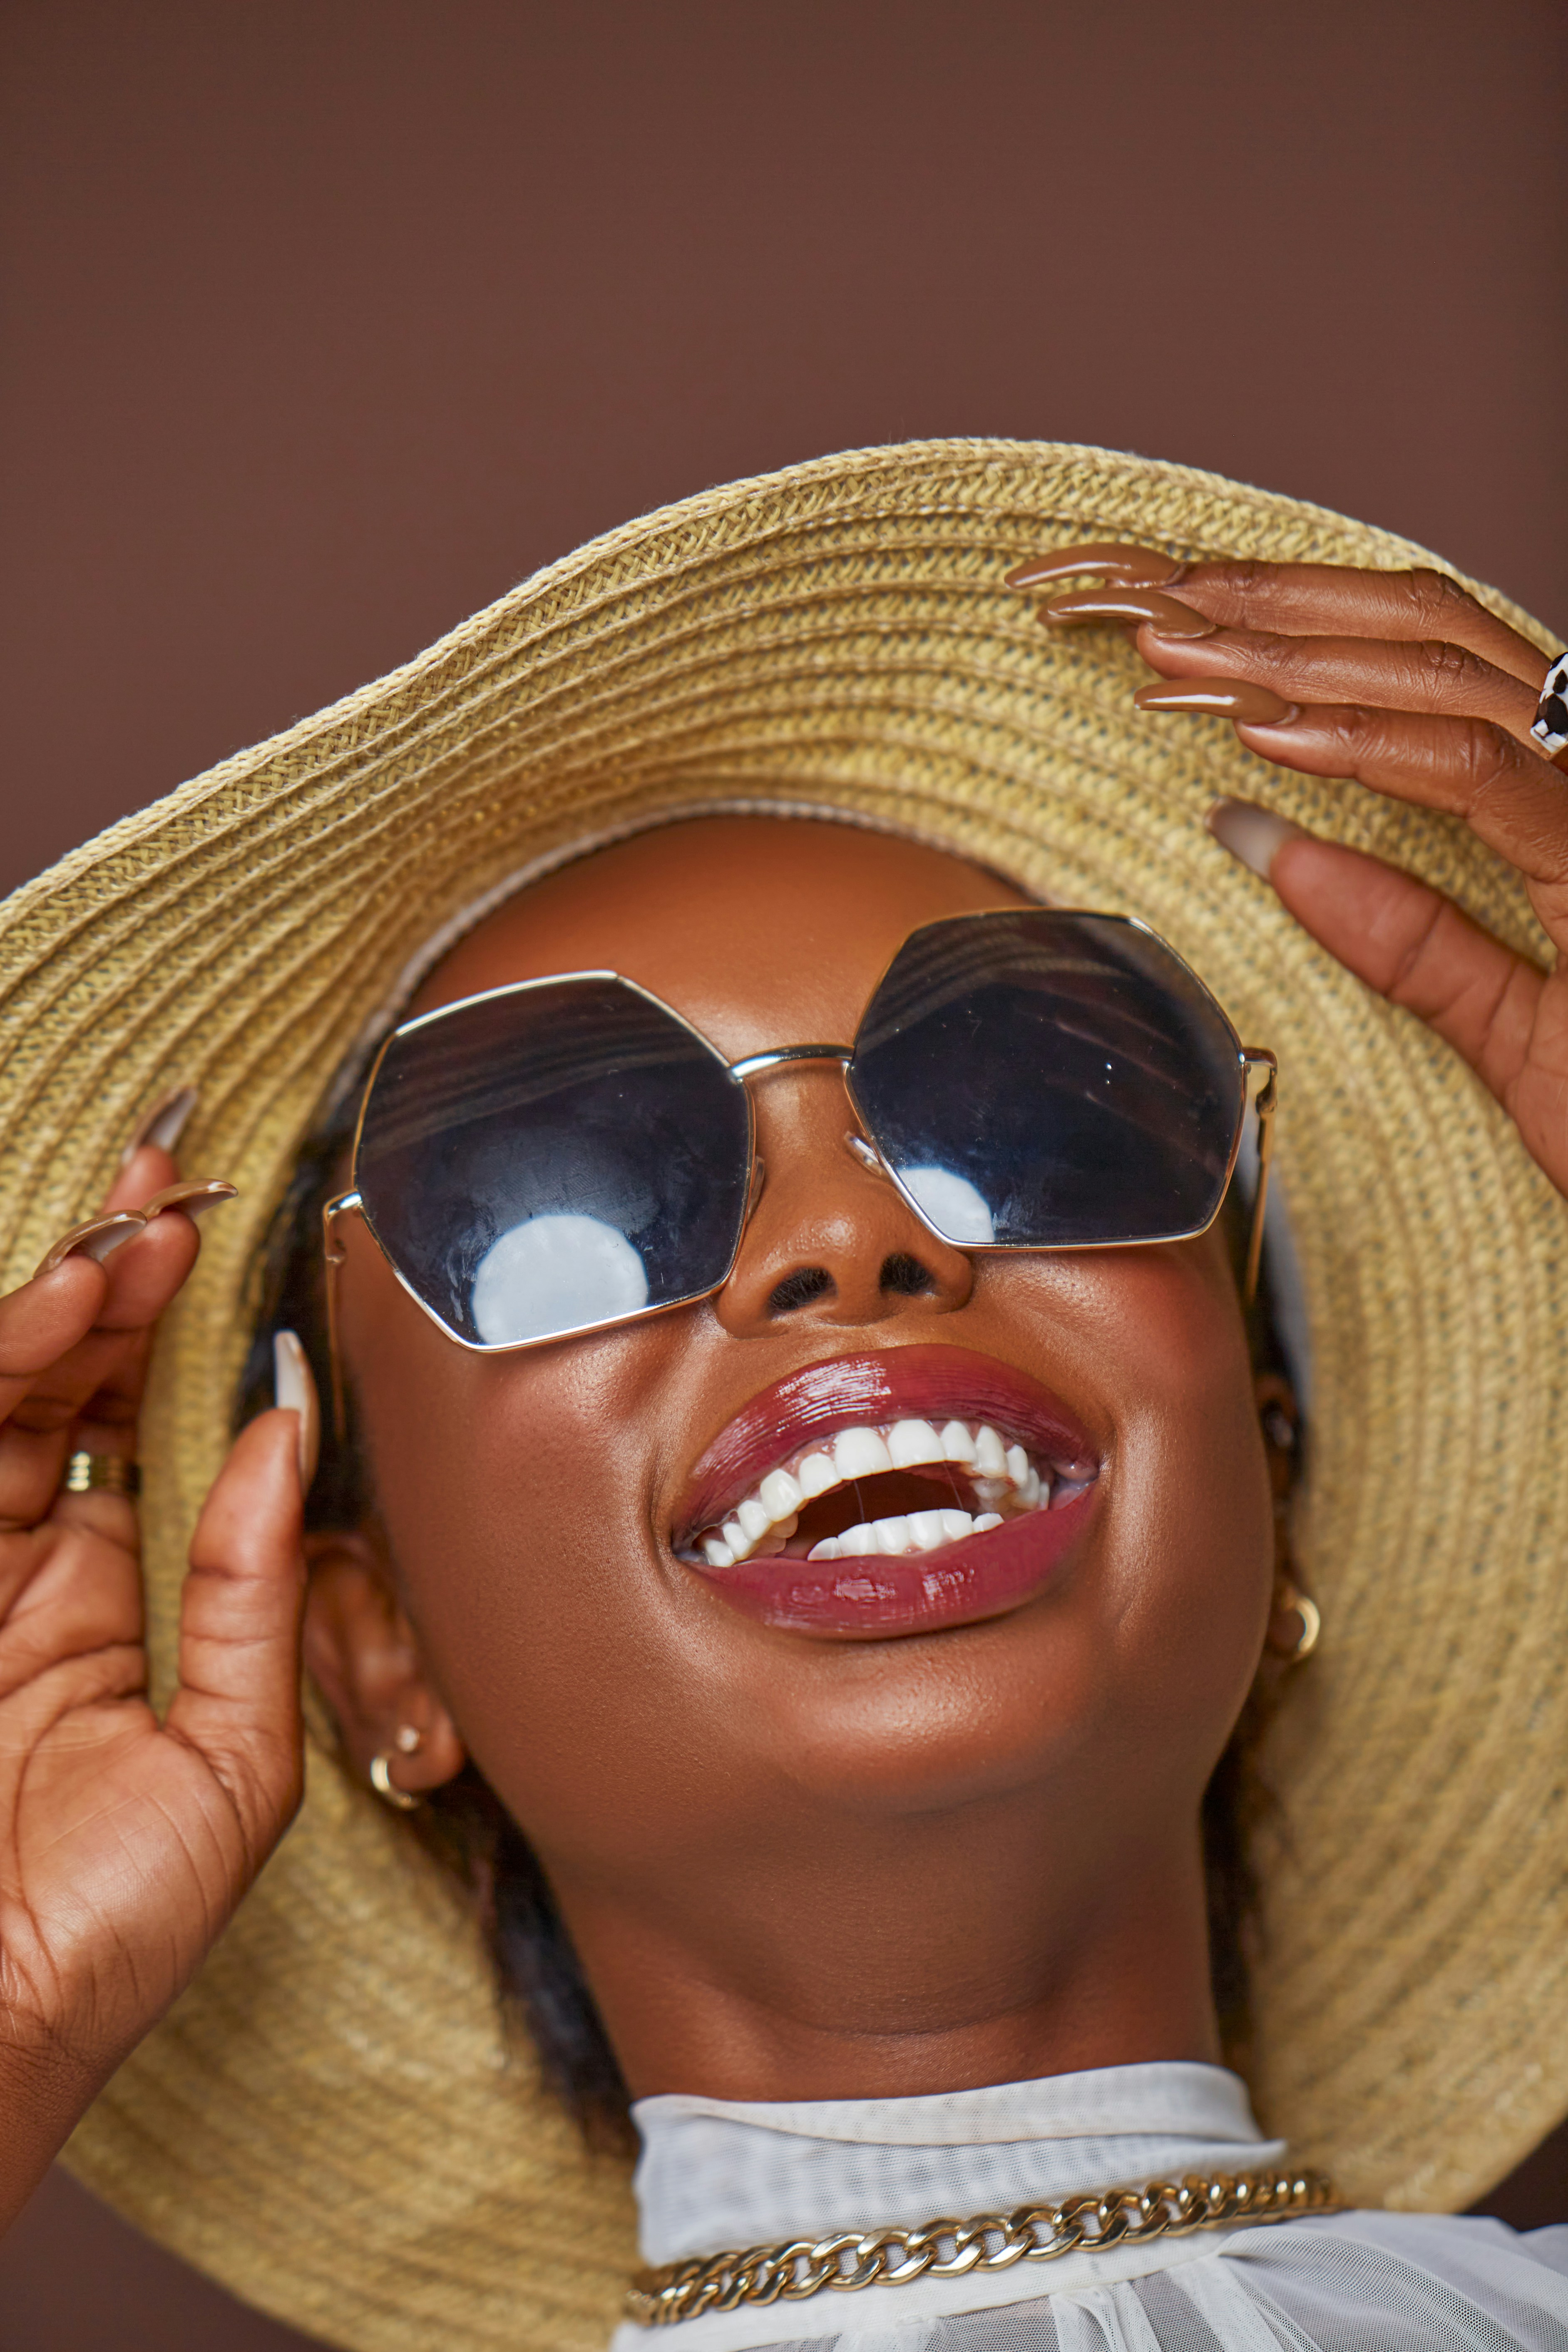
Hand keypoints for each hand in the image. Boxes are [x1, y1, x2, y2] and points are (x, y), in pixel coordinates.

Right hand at [0, 1116, 312, 2224]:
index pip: (130, 1441)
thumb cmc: (106, 1935)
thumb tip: (281, 1432)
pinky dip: (8, 1377)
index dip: (162, 1342)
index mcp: (101, 1619)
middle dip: (106, 1289)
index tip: (212, 1244)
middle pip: (55, 1398)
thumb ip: (248, 1590)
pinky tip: (60, 1312)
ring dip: (57, 1312)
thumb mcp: (229, 1760)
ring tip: (124, 1238)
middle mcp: (18, 1586)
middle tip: (164, 1191)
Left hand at [1013, 547, 1567, 1204]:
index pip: (1435, 661)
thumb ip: (1402, 934)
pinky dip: (1370, 747)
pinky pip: (1484, 773)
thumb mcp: (1509, 1028)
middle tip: (1153, 609)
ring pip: (1449, 674)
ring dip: (1299, 660)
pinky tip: (1267, 739)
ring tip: (1178, 657)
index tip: (1188, 634)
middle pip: (1436, 633)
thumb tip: (1259, 839)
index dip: (1309, 630)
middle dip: (1284, 613)